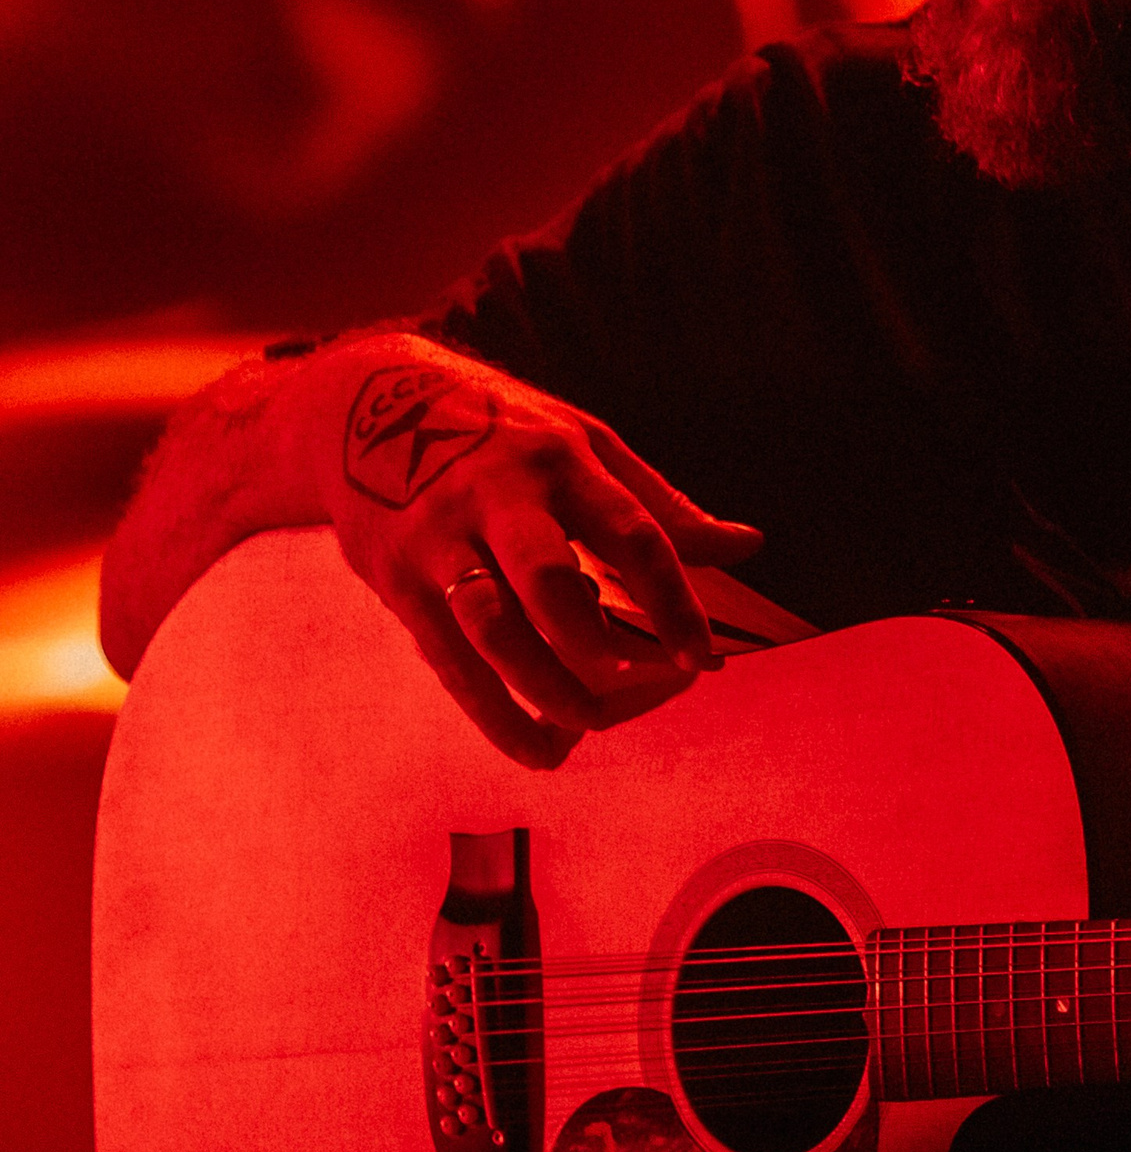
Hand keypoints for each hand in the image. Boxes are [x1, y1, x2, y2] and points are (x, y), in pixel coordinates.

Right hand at [299, 338, 764, 768]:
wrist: (359, 405)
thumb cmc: (502, 432)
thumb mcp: (584, 443)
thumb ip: (662, 505)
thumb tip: (750, 546)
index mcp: (560, 458)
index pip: (631, 532)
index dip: (673, 600)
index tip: (704, 657)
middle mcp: (498, 494)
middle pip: (548, 578)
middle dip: (596, 642)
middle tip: (638, 682)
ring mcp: (439, 537)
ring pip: (491, 628)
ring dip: (542, 689)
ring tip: (584, 727)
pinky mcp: (394, 578)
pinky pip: (447, 660)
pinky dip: (494, 713)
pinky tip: (537, 746)